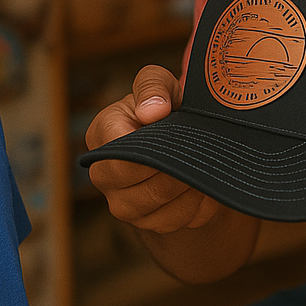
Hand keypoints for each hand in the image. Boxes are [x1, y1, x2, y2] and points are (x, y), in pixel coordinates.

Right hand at [85, 64, 222, 233]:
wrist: (177, 140)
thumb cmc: (162, 106)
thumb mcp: (159, 82)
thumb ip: (152, 87)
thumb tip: (152, 111)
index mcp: (101, 137)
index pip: (122, 154)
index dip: (155, 149)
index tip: (179, 135)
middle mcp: (103, 176)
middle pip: (141, 187)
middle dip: (176, 171)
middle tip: (199, 153)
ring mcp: (123, 204)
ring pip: (161, 208)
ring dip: (189, 187)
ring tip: (203, 165)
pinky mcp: (147, 223)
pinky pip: (177, 221)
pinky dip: (197, 205)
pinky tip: (204, 184)